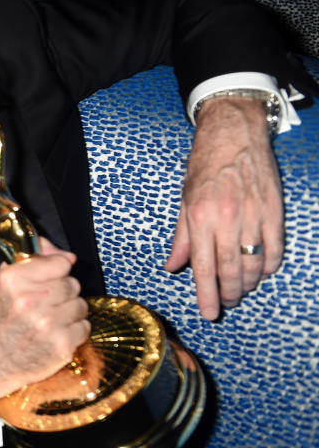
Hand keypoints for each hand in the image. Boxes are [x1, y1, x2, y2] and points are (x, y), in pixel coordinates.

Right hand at [0, 237, 88, 401]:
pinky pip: (84, 327)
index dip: (57, 270)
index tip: (50, 279)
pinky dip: (74, 331)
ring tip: (51, 320)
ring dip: (70, 312)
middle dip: (63, 293)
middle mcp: (30, 299)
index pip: (60, 262)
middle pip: (72, 284)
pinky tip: (56, 334)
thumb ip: (32, 259)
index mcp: (13, 279)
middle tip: (47, 304)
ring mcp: (47, 324)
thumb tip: (68, 255)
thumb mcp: (3, 282)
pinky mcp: (61, 345)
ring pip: (81, 305)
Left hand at [165, 96, 282, 320]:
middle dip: (228, 293)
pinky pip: (274, 248)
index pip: (203, 266)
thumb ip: (181, 237)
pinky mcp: (274, 211)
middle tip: (225, 304)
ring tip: (241, 290)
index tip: (209, 313)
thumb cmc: (204, 165)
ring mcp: (254, 215)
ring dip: (248, 283)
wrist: (233, 134)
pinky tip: (262, 271)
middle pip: (231, 270)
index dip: (207, 294)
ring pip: (255, 263)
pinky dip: (269, 265)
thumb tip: (173, 266)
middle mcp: (227, 219)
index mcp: (200, 217)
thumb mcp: (184, 199)